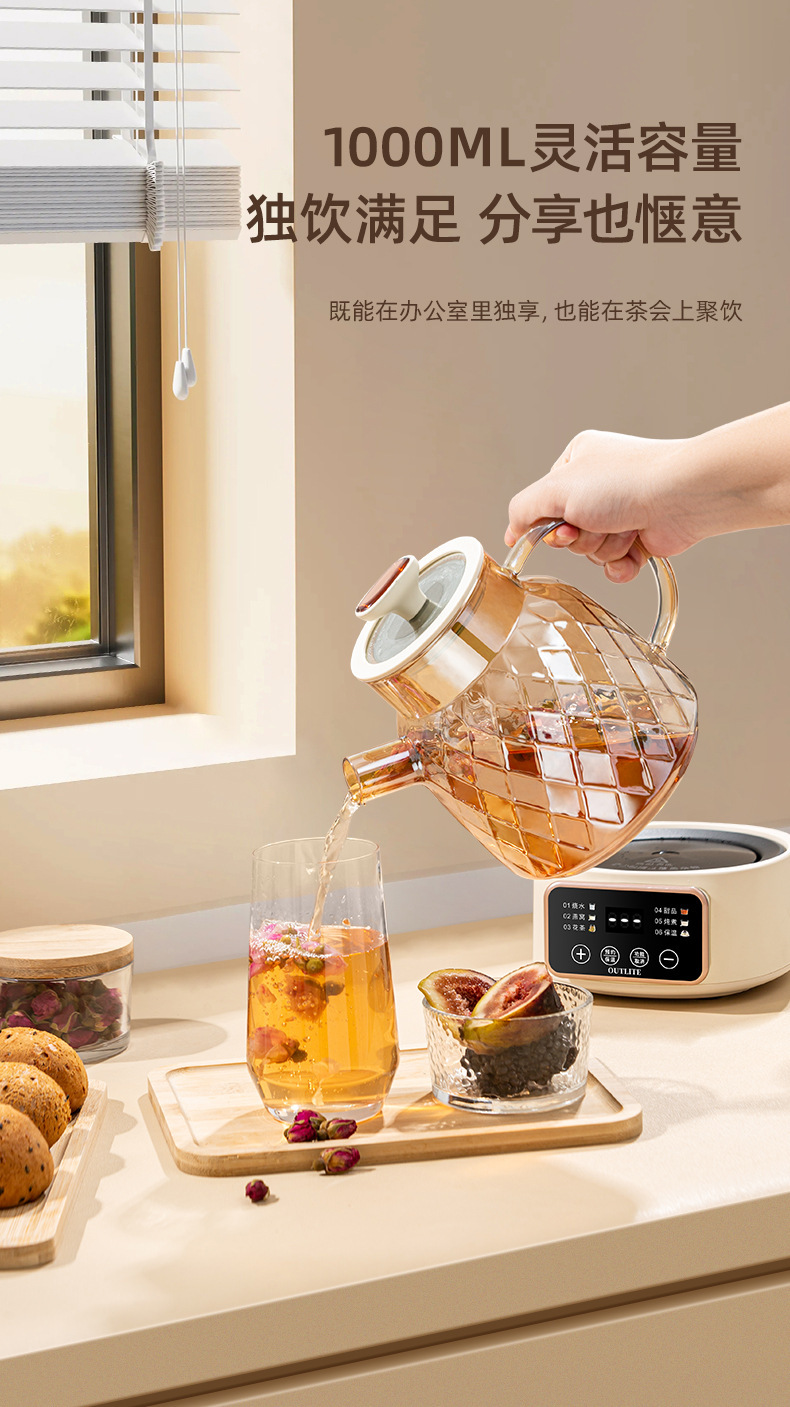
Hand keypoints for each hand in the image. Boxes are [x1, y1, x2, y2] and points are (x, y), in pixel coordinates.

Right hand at [505, 429, 698, 581]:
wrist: (683, 495)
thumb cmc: (628, 480)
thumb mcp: (557, 488)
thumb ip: (523, 510)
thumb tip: (511, 533)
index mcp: (576, 463)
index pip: (542, 505)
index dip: (549, 524)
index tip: (561, 528)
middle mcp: (598, 486)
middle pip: (567, 533)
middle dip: (583, 537)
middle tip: (598, 522)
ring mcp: (621, 512)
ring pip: (591, 551)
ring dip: (606, 546)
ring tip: (626, 526)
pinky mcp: (640, 536)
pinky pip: (615, 565)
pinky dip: (622, 563)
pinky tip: (635, 548)